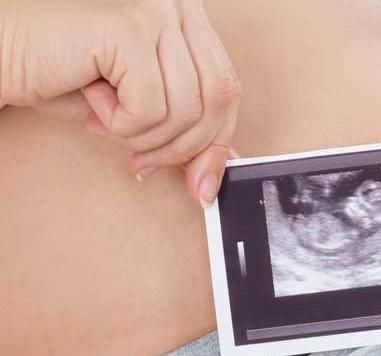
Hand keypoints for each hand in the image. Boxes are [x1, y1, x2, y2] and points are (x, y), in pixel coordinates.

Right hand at [0, 0, 240, 205]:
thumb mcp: (143, 108)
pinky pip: (150, 107)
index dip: (219, 142)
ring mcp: (156, 12)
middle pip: (217, 100)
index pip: (227, 89)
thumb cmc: (68, 77)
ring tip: (107, 120)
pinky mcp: (128, 27)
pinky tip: (93, 99)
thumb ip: (186, 127)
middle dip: (181, 148)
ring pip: (185, 110)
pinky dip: (119, 123)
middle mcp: (179, 7)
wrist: (5, 53)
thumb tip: (225, 160)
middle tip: (143, 162)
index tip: (203, 182)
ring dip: (143, 137)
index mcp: (189, 22)